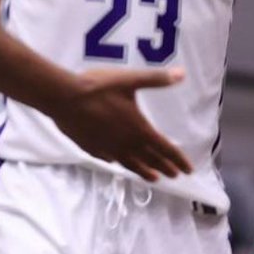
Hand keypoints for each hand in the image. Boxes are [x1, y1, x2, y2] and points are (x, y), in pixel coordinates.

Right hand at [50, 67, 191, 181]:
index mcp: (139, 129)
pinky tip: (118, 164)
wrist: (65, 98)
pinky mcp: (93, 149)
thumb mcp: (130, 79)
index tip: (188, 169)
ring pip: (131, 165)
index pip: (164, 148)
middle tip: (175, 175)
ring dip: (145, 172)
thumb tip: (181, 74)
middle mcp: (126, 144)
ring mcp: (109, 149)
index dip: (178, 159)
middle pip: (150, 160)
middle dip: (165, 167)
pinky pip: (110, 160)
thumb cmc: (98, 88)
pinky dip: (119, 164)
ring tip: (154, 178)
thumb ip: (156, 79)